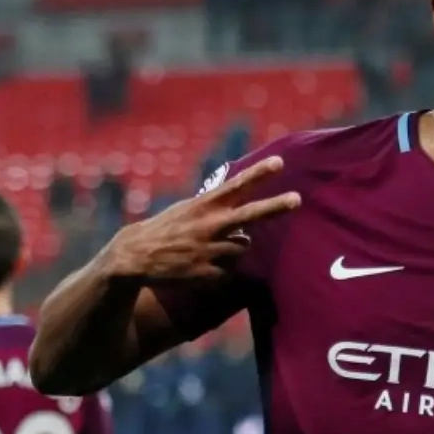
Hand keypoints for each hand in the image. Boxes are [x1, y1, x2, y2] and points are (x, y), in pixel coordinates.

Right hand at [106, 156, 300, 282]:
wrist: (136, 256)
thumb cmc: (167, 228)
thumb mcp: (188, 208)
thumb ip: (215, 207)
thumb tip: (242, 211)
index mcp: (204, 205)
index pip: (237, 185)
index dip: (259, 173)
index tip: (279, 162)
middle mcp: (210, 225)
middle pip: (251, 215)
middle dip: (275, 206)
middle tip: (297, 199)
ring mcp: (211, 249)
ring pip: (242, 246)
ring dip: (234, 246)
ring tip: (209, 247)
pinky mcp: (209, 271)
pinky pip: (230, 268)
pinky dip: (222, 266)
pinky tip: (201, 263)